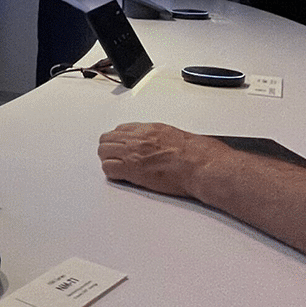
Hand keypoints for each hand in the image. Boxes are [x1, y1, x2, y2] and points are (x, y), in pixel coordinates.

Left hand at [97, 123, 232, 198]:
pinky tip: (119, 177)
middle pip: (108, 139)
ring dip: (108, 159)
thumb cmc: (198, 154)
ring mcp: (133, 153)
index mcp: (150, 129)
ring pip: (103, 152)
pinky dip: (112, 174)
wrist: (202, 165)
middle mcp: (139, 138)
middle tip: (114, 157)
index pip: (121, 129)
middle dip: (109, 148)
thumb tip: (159, 144)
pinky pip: (109, 169)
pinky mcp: (132, 170)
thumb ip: (161, 138)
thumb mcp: (177, 136)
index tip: (120, 145)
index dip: (119, 139)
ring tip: (116, 167)